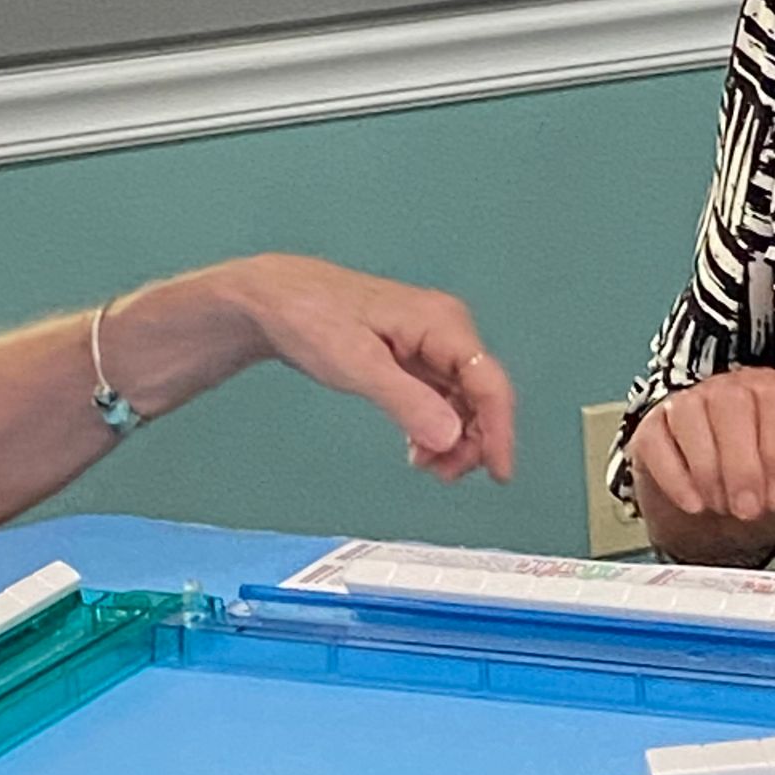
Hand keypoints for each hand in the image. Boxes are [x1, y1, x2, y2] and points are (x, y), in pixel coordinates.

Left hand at [220, 255, 513, 480]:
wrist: (275, 300)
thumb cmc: (311, 317)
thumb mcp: (356, 365)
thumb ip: (405, 401)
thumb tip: (450, 437)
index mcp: (441, 322)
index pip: (488, 382)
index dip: (499, 431)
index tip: (498, 472)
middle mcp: (445, 329)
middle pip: (482, 395)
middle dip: (471, 440)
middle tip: (443, 474)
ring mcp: (431, 342)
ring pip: (464, 400)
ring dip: (453, 438)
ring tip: (425, 465)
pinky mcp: (415, 355)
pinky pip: (442, 397)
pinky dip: (436, 426)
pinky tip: (419, 448)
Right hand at [629, 368, 774, 562]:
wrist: (716, 528)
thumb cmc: (762, 496)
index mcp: (770, 392)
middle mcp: (727, 389)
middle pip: (730, 405)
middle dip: (742, 465)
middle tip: (749, 509)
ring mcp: (685, 405)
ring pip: (690, 417)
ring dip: (709, 470)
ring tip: (722, 507)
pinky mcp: (652, 431)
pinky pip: (656, 441)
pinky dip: (675, 477)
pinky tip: (695, 503)